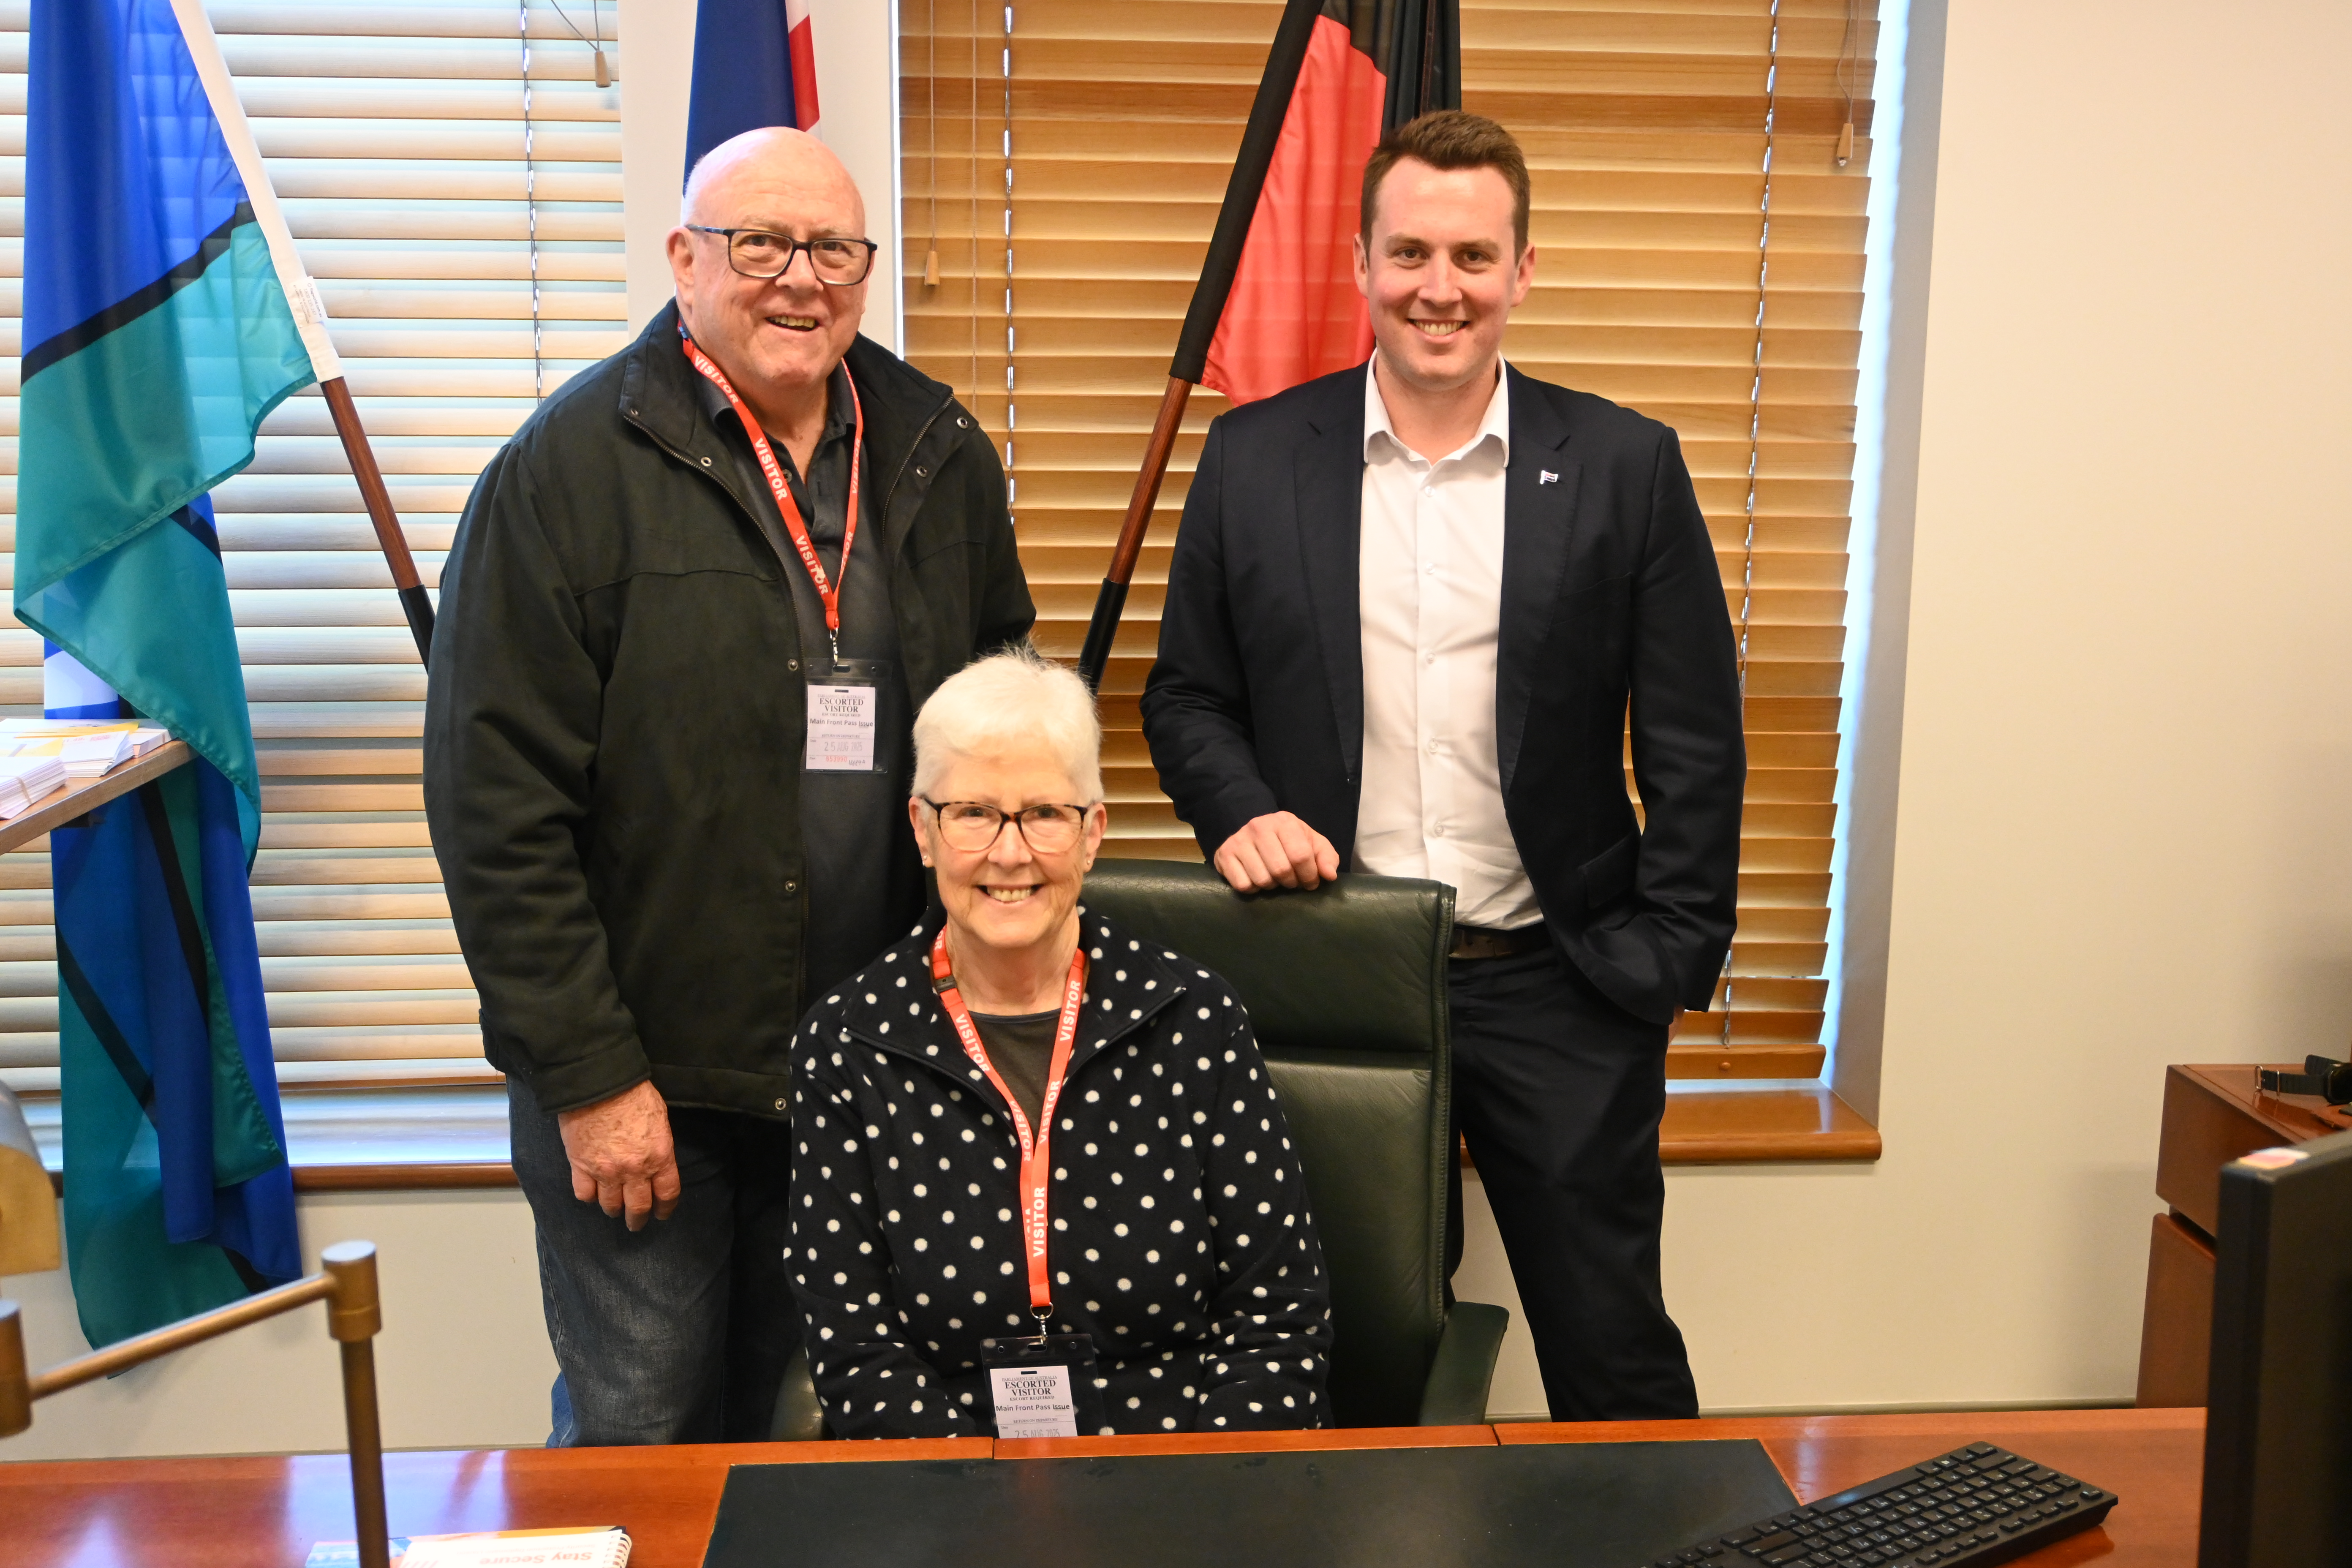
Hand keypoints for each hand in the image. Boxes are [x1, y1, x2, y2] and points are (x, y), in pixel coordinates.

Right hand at [557, 1080, 680, 1230]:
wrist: (598, 1083)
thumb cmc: (633, 1094)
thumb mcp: (659, 1120)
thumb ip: (659, 1147)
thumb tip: (656, 1162)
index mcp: (659, 1157)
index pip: (667, 1194)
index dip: (665, 1208)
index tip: (662, 1214)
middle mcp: (634, 1170)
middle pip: (638, 1207)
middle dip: (638, 1219)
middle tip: (636, 1223)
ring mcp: (605, 1171)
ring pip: (610, 1205)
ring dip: (613, 1210)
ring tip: (614, 1209)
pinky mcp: (580, 1166)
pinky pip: (584, 1194)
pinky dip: (589, 1196)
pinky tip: (591, 1192)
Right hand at [1213, 812, 1340, 893]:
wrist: (1251, 831)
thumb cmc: (1287, 840)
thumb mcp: (1312, 844)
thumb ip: (1326, 858)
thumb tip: (1329, 875)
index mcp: (1284, 822)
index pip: (1301, 856)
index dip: (1309, 876)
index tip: (1310, 882)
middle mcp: (1259, 827)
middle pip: (1281, 870)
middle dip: (1291, 883)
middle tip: (1291, 881)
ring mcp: (1239, 840)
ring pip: (1262, 880)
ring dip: (1272, 886)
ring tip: (1274, 878)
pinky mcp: (1224, 855)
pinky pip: (1243, 885)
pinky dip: (1253, 889)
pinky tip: (1256, 878)